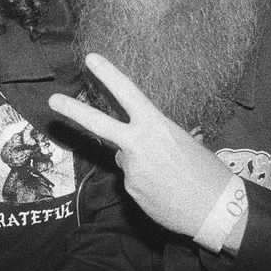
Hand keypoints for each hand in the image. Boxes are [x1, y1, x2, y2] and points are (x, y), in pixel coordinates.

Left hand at [48, 53, 233, 237]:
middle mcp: (138, 146)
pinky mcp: (131, 191)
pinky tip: (166, 190)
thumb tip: (136, 146)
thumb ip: (155, 139)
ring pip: (126, 159)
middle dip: (73, 110)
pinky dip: (145, 183)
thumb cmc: (209, 173)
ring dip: (141, 164)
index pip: (128, 94)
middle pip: (99, 124)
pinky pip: (133, 180)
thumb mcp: (186, 144)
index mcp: (157, 127)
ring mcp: (131, 170)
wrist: (218, 211)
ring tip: (171, 177)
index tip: (90, 58)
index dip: (109, 74)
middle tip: (52, 100)